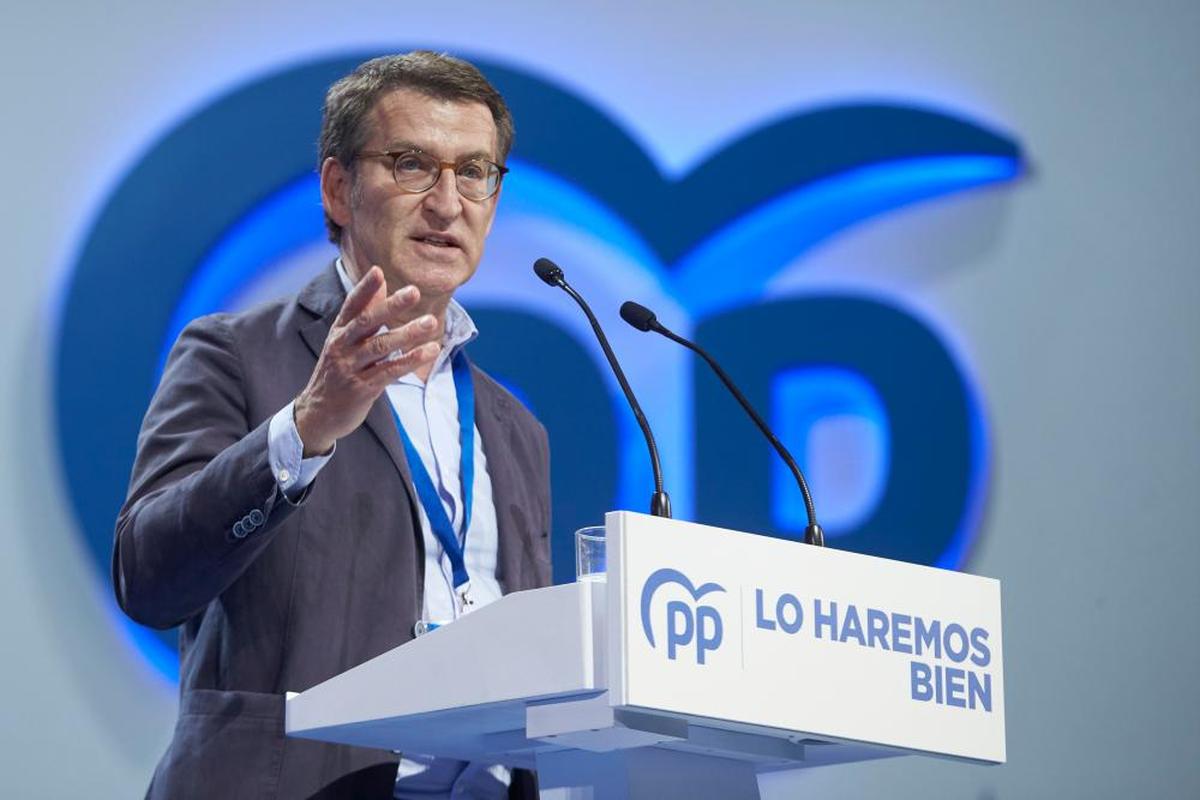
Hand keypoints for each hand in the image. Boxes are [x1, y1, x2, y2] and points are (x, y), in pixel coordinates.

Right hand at [294, 266, 440, 455]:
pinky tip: (429, 351)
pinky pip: (389, 371)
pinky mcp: (362, 389)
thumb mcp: (344, 340)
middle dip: (391, 306)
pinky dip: (409, 360)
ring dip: (407, 334)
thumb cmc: (337, 371)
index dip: (364, 289)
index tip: (378, 271)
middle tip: (414, 291)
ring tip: (431, 322)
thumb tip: (381, 279)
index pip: (351, 306)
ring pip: (380, 347)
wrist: (318, 414)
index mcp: (338, 332)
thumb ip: (364, 311)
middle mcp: (342, 347)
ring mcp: (350, 368)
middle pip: (367, 323)